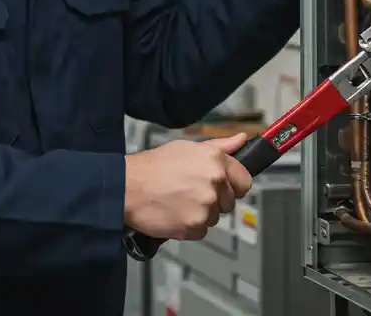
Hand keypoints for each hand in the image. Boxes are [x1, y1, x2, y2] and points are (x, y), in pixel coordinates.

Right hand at [122, 133, 254, 241]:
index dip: (232, 185)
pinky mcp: (194, 227)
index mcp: (216, 161)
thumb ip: (219, 146)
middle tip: (190, 192)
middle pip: (228, 202)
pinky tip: (174, 214)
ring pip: (214, 217)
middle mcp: (215, 183)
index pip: (244, 181)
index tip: (222, 187)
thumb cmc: (152, 166)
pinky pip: (200, 231)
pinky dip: (189, 227)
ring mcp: (206, 207)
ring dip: (200, 214)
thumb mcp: (186, 148)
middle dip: (214, 200)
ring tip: (178, 202)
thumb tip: (242, 140)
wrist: (126, 187)